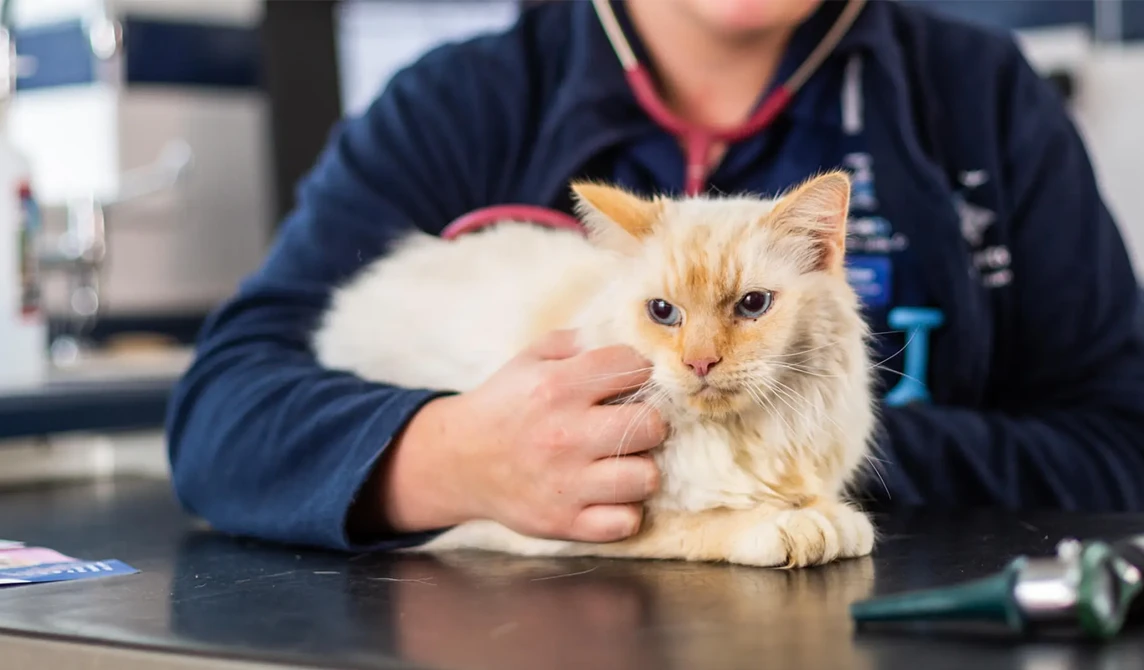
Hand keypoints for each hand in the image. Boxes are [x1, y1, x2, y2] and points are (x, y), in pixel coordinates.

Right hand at [376, 330, 666, 542]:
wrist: (457, 461)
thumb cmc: (504, 404)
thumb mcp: (530, 358)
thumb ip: (579, 342)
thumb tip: (630, 338)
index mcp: (557, 387)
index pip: (634, 368)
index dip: (639, 371)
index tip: (629, 382)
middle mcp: (564, 435)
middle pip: (651, 425)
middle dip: (649, 420)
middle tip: (631, 424)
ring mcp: (566, 483)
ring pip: (647, 477)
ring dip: (641, 468)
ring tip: (622, 462)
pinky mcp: (564, 522)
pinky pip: (625, 522)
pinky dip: (624, 510)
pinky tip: (611, 495)